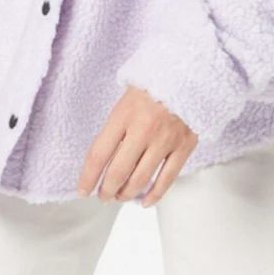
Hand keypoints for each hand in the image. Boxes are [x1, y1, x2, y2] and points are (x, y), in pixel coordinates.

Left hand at [78, 86, 196, 206]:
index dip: (87, 177)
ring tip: (119, 197)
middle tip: (103, 196)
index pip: (98, 155)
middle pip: (118, 172)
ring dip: (126, 193)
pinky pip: (167, 178)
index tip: (83, 190)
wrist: (190, 72)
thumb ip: (115, 126)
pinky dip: (155, 194)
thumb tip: (103, 158)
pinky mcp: (184, 146)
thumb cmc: (154, 84)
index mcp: (123, 115)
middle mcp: (143, 130)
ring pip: (141, 179)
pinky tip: (145, 202)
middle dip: (106, 190)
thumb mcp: (126, 98)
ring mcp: (165, 140)